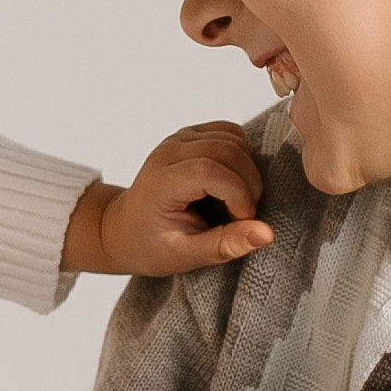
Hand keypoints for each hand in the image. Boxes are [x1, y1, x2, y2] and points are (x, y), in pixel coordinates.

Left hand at [64, 125, 272, 277]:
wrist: (123, 228)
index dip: (238, 194)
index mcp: (161, 181)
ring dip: (247, 170)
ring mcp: (179, 139)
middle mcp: (169, 152)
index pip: (210, 170)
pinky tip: (231, 183)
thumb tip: (267, 233)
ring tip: (234, 201)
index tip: (241, 220)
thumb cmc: (150, 245)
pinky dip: (242, 157)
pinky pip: (230, 134)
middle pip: (227, 150)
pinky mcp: (191, 135)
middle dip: (248, 184)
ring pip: (233, 139)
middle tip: (241, 215)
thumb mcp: (186, 256)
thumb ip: (225, 244)